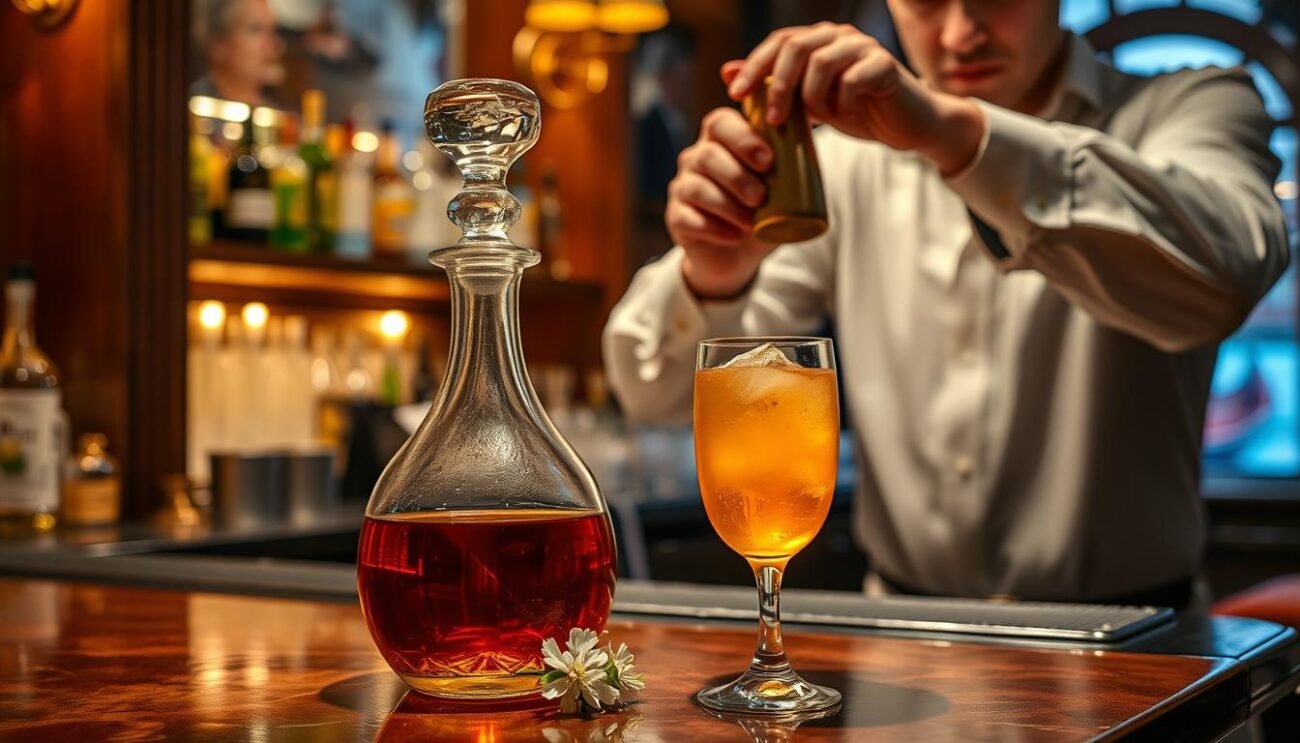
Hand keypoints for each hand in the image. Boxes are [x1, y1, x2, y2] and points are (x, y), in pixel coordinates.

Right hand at [667, 100, 777, 298]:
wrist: (737, 255)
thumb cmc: (761, 211)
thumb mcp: (780, 186)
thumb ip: (793, 164)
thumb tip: (816, 149)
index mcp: (720, 141)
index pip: (720, 123)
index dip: (743, 138)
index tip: (768, 161)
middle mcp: (695, 159)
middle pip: (708, 155)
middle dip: (737, 175)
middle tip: (761, 197)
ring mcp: (682, 188)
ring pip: (696, 187)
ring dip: (727, 204)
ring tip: (751, 221)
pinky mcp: (676, 218)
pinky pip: (687, 217)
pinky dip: (714, 227)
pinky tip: (734, 235)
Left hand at [725, 23, 983, 175]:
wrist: (907, 125)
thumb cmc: (857, 112)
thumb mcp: (808, 103)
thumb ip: (774, 86)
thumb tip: (726, 72)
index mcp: (819, 40)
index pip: (778, 42)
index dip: (753, 65)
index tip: (735, 94)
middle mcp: (839, 35)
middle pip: (795, 46)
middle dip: (777, 84)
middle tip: (772, 118)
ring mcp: (864, 47)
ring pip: (821, 62)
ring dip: (811, 97)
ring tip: (816, 119)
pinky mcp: (885, 64)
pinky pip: (851, 80)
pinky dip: (841, 103)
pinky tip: (843, 117)